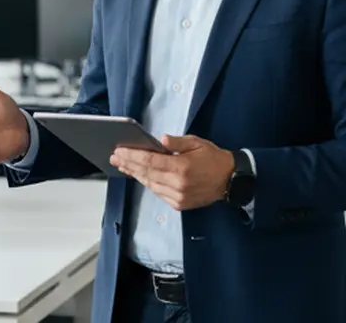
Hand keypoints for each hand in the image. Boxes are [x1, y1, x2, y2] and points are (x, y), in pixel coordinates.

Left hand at [110, 135, 234, 210]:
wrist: (230, 180)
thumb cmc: (213, 158)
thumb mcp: (197, 143)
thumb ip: (177, 142)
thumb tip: (161, 141)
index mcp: (182, 167)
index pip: (150, 161)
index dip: (133, 156)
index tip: (119, 151)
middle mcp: (178, 184)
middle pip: (146, 174)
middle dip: (129, 165)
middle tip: (115, 158)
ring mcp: (178, 197)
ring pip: (150, 185)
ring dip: (135, 174)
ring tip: (124, 165)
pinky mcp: (179, 204)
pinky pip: (158, 192)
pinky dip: (148, 183)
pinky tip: (140, 175)